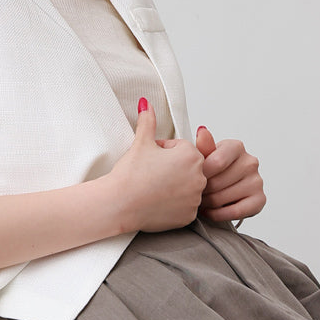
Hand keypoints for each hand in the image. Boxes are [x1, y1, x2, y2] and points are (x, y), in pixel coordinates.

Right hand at [108, 100, 206, 232]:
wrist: (119, 204)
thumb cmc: (130, 174)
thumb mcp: (141, 142)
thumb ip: (148, 121)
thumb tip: (146, 103)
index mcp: (191, 155)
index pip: (180, 147)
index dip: (162, 152)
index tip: (150, 160)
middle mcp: (199, 177)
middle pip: (186, 167)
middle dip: (171, 168)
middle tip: (150, 174)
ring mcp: (195, 198)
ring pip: (186, 187)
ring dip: (174, 186)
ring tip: (153, 188)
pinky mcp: (189, 215)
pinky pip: (184, 206)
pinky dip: (173, 204)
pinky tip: (157, 202)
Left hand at [195, 126, 266, 222]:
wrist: (224, 185)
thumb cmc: (212, 169)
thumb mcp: (205, 155)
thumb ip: (204, 146)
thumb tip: (202, 131)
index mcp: (236, 147)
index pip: (217, 162)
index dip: (201, 174)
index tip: (191, 179)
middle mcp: (250, 162)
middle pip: (217, 182)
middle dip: (201, 191)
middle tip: (193, 193)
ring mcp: (257, 181)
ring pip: (223, 198)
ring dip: (207, 204)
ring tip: (200, 202)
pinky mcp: (260, 200)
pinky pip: (235, 212)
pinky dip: (218, 214)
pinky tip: (210, 211)